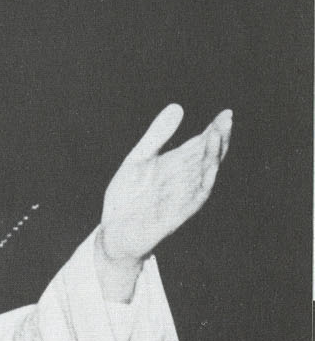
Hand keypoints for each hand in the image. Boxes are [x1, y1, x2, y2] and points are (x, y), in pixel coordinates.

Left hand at [96, 105, 232, 298]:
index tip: (225, 114)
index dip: (214, 129)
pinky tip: (208, 166)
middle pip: (208, 156)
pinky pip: (196, 197)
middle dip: (219, 138)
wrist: (113, 233)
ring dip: (213, 156)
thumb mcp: (138, 160)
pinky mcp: (177, 214)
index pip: (201, 144)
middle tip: (227, 119)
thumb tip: (178, 106)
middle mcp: (183, 179)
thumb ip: (156, 136)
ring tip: (217, 134)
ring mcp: (182, 196)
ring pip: (206, 174)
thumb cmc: (126, 198)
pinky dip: (204, 181)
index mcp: (176, 165)